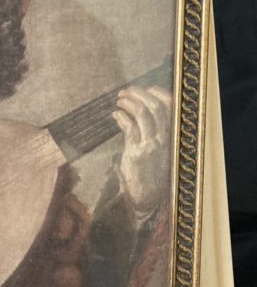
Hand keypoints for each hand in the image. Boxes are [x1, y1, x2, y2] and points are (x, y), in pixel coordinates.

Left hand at [112, 86, 172, 209]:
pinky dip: (121, 117)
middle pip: (155, 106)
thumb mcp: (159, 149)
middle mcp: (164, 138)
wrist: (147, 197)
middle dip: (139, 93)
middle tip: (125, 92)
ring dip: (129, 103)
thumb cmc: (151, 172)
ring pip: (143, 113)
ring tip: (119, 100)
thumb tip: (142, 109)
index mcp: (171, 135)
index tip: (145, 89)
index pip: (170, 106)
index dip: (157, 93)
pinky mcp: (136, 152)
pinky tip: (115, 115)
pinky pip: (129, 127)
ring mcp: (151, 145)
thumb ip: (154, 131)